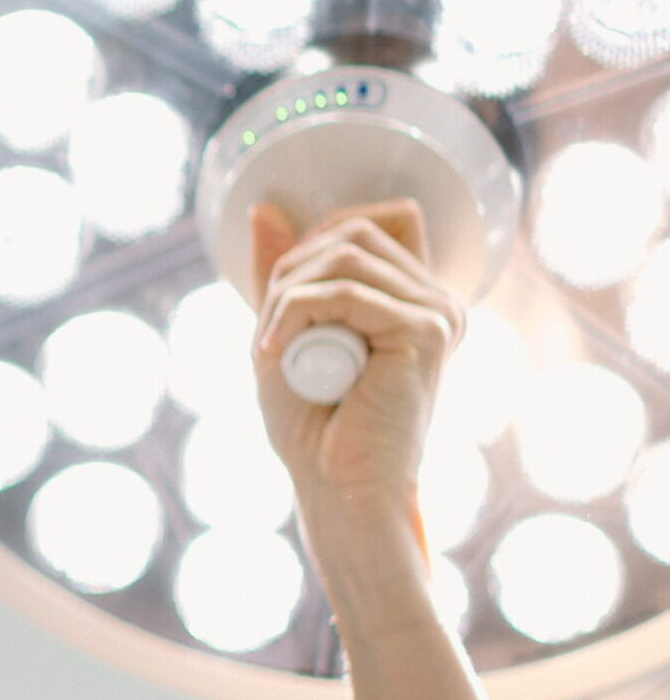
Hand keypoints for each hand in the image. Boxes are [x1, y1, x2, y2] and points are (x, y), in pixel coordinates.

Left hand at [247, 197, 461, 605]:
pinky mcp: (425, 330)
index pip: (375, 219)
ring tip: (270, 348)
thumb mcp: (282, 334)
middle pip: (353, 230)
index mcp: (413, 297)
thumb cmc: (313, 428)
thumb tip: (263, 209)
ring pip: (343, 255)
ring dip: (285, 297)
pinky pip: (342, 293)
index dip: (317, 241)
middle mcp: (435, 298)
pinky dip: (292, 316)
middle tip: (267, 331)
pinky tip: (272, 354)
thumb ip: (281, 275)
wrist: (337, 490)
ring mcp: (437, 311)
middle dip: (291, 270)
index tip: (281, 299)